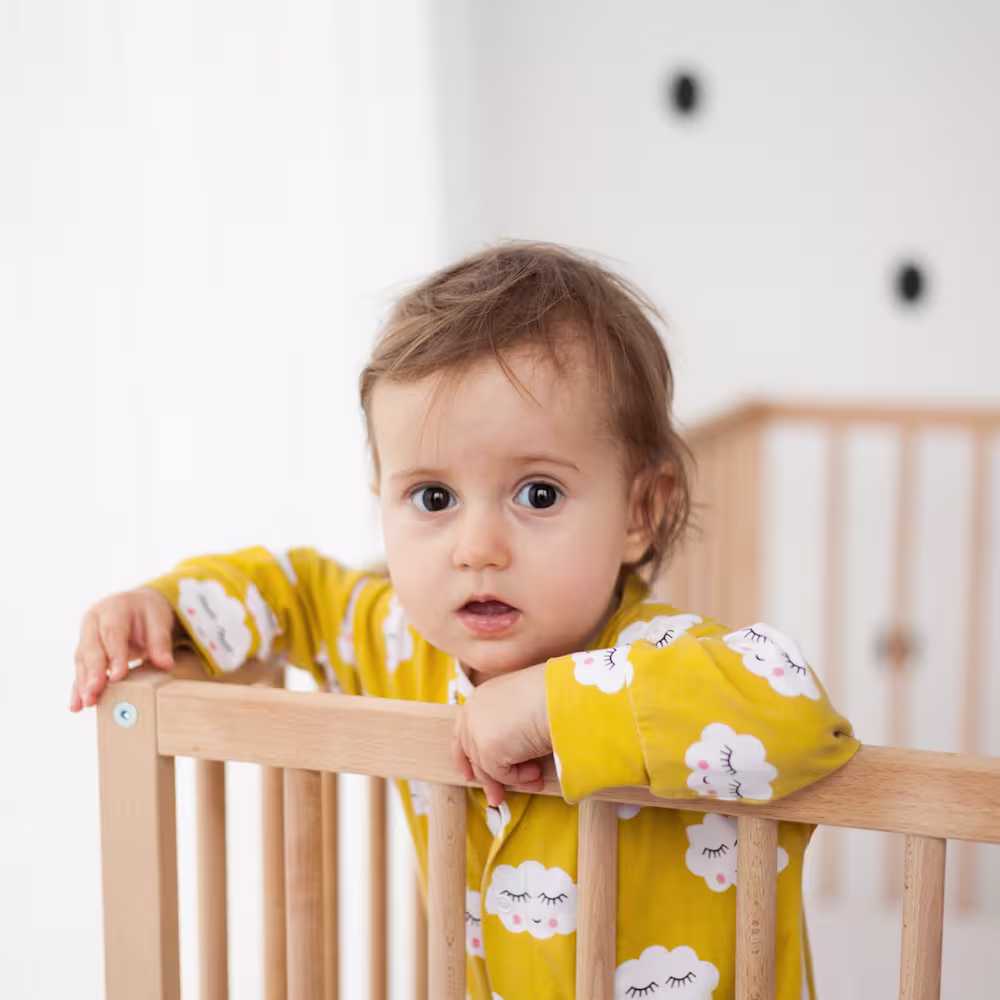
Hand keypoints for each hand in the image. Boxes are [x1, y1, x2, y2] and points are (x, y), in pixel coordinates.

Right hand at [71, 588, 176, 710]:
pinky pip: (80, 670)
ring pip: (82, 661)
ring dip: (83, 683)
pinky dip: (78, 687)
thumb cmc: (148, 612)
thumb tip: (166, 663)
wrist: (137, 604)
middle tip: (94, 693)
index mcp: (113, 608)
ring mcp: (86, 636)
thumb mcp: (159, 619)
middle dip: (92, 673)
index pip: (112, 632)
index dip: (114, 655)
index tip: (118, 675)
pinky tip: (77, 705)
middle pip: (92, 648)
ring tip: (87, 703)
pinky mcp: (85, 651)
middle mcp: (94, 621)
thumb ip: (161, 641)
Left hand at [451, 662, 551, 806]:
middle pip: (470, 754)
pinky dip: (520, 778)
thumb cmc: (551, 696)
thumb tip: (507, 755)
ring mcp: (477, 731)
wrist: (560, 696)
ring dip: (512, 777)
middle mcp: (473, 713)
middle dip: (486, 778)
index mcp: (480, 698)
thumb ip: (506, 727)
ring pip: (487, 768)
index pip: (462, 732)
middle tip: (497, 796)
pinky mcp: (487, 750)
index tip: (470, 774)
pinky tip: (537, 772)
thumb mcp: (520, 710)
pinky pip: (502, 774)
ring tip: (536, 777)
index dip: (466, 756)